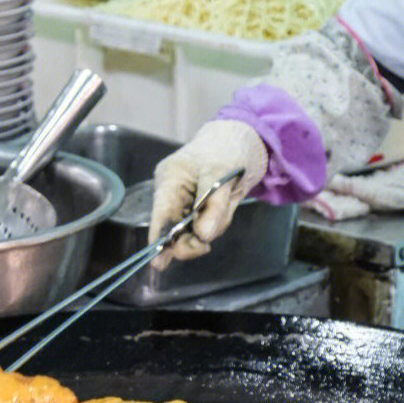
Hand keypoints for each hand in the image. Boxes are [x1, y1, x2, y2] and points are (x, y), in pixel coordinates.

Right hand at [148, 120, 267, 266]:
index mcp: (170, 179)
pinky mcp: (198, 209)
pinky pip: (205, 227)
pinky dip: (217, 223)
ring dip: (212, 227)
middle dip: (193, 237)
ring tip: (226, 203)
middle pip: (174, 229)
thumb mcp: (223, 175)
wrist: (244, 141)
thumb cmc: (228, 148)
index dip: (159, 239)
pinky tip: (225, 205)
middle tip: (205, 246)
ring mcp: (185, 202)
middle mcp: (173, 193)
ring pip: (194, 231)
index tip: (159, 261)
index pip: (161, 215)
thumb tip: (203, 235)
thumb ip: (214, 206)